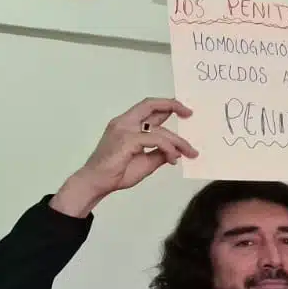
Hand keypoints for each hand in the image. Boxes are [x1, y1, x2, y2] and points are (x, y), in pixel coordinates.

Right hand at [53, 98, 196, 216]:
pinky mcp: (126, 139)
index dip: (166, 106)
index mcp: (126, 124)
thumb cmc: (117, 173)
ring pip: (158, 128)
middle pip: (150, 105)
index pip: (149, 109)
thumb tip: (176, 150)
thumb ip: (159, 153)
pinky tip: (173, 158)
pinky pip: (155, 140)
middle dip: (172, 105)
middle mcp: (124, 122)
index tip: (184, 112)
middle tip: (190, 113)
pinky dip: (168, 148)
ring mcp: (124, 129)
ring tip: (188, 153)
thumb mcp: (145, 161)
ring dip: (177, 141)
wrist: (97, 183)